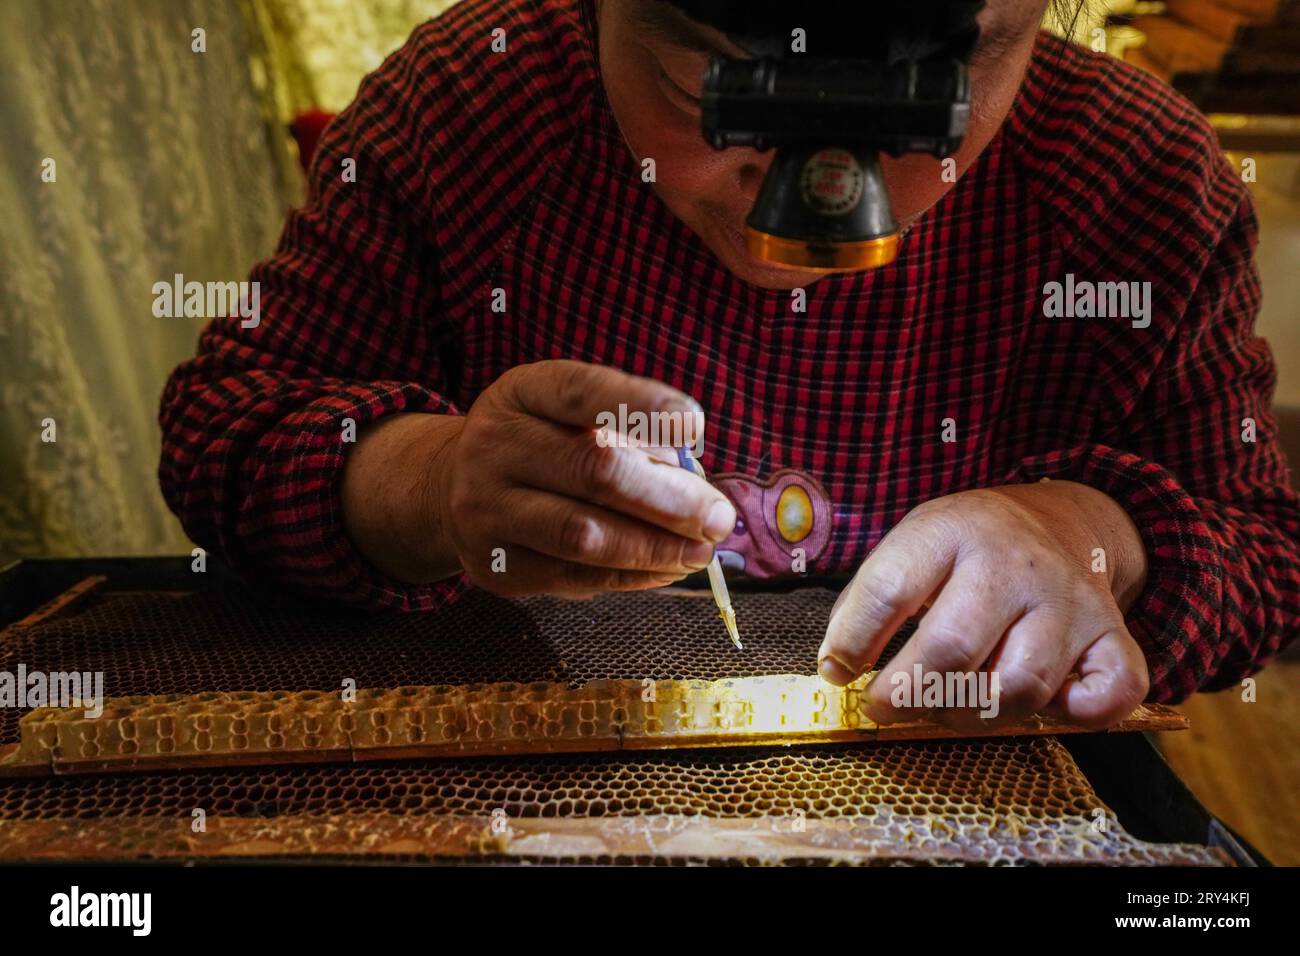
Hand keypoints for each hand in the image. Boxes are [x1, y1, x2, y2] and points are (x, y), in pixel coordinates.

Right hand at [433, 360, 734, 596]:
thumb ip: (631, 435)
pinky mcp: (495, 565)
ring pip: (582, 534)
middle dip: (669, 499)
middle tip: (719, 517)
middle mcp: (495, 445)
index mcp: (523, 392)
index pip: (582, 391)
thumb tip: (695, 481)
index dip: (642, 405)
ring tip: (700, 550)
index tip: (693, 424)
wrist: (452, 486)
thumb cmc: (541, 443)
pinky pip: (573, 576)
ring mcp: (487, 508)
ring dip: (654, 546)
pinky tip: (666, 569)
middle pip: (593, 470)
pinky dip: (630, 575)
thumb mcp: (572, 415)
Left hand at [818, 481, 1149, 730]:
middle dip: (908, 693)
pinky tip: (1046, 704)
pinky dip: (1078, 713)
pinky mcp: (1111, 633)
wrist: (1055, 519)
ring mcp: (1069, 600)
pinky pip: (1111, 691)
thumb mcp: (912, 546)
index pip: (890, 591)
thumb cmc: (965, 548)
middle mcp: (1014, 563)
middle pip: (954, 648)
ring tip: (949, 706)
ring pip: (1022, 684)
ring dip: (975, 713)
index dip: (853, 641)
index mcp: (951, 532)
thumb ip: (873, 601)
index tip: (837, 671)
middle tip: (886, 706)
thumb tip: (839, 670)